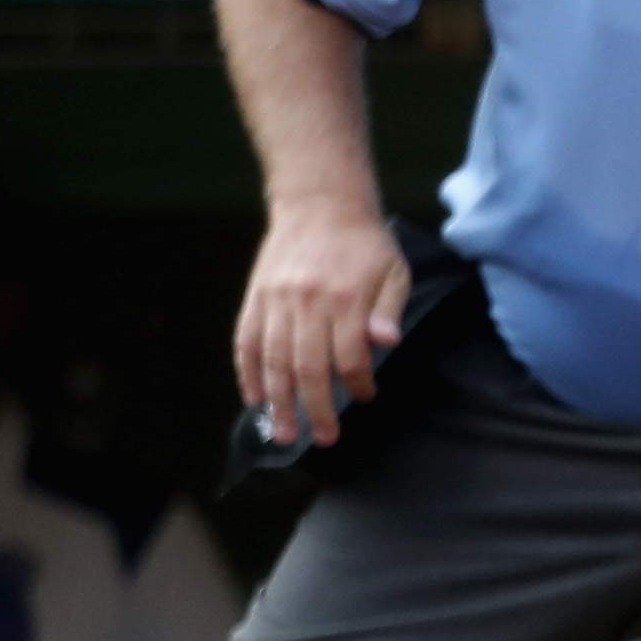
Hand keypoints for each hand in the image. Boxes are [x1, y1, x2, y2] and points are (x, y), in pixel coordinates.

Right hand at [234, 202, 409, 446]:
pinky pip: (246, 341)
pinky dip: (248, 373)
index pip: (349, 355)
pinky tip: (254, 399)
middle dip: (316, 408)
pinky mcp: (256, 297)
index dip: (357, 382)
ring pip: (274, 360)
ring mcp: (276, 300)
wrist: (320, 202)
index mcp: (345, 297)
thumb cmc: (365, 242)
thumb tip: (388, 343)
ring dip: (279, 402)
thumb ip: (390, 308)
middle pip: (308, 366)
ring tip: (284, 435)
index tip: (366, 395)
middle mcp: (306, 301)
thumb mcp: (394, 270)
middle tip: (325, 438)